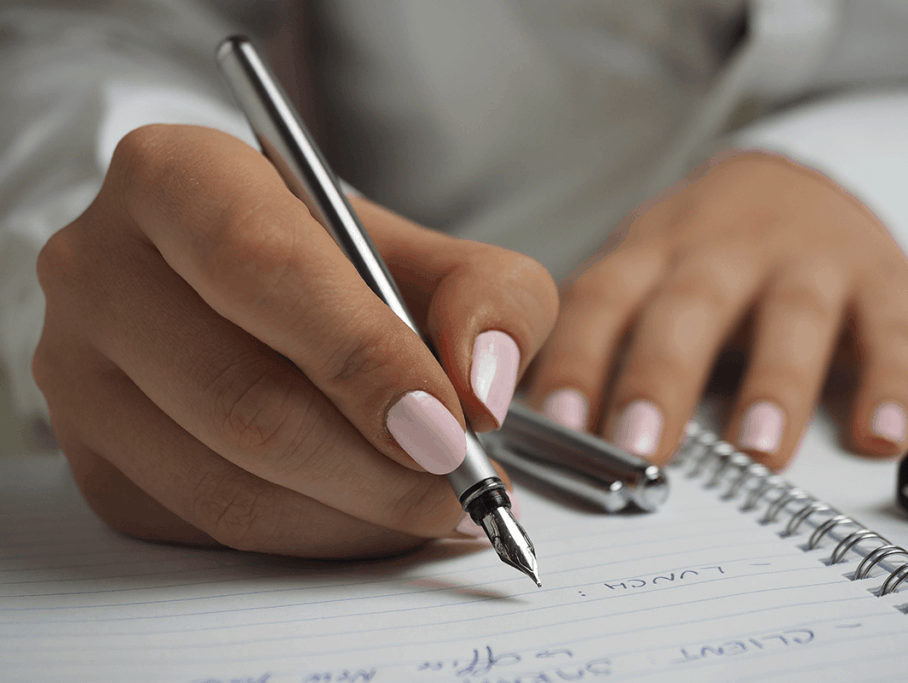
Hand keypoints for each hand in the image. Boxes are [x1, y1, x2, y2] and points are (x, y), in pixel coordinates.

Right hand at [33, 124, 556, 556]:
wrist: (263, 297)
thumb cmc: (349, 268)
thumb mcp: (440, 255)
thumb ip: (490, 299)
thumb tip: (480, 389)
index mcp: (176, 177)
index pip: (262, 268)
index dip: (362, 357)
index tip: (448, 426)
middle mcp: (102, 269)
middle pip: (240, 396)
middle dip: (374, 466)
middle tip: (460, 487)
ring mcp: (79, 373)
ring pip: (225, 484)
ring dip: (353, 516)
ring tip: (432, 505)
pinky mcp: (94, 459)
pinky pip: (209, 529)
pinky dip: (312, 537)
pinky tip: (369, 512)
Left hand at [527, 151, 907, 469]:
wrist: (805, 177)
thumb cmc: (706, 248)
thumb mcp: (644, 269)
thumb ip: (601, 335)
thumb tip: (538, 427)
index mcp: (654, 252)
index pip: (603, 302)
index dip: (577, 360)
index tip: (558, 425)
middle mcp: (725, 251)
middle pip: (688, 308)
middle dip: (661, 378)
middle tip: (639, 448)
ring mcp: (806, 261)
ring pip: (790, 316)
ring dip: (774, 384)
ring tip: (758, 451)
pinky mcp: (879, 279)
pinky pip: (890, 329)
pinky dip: (890, 383)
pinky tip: (879, 435)